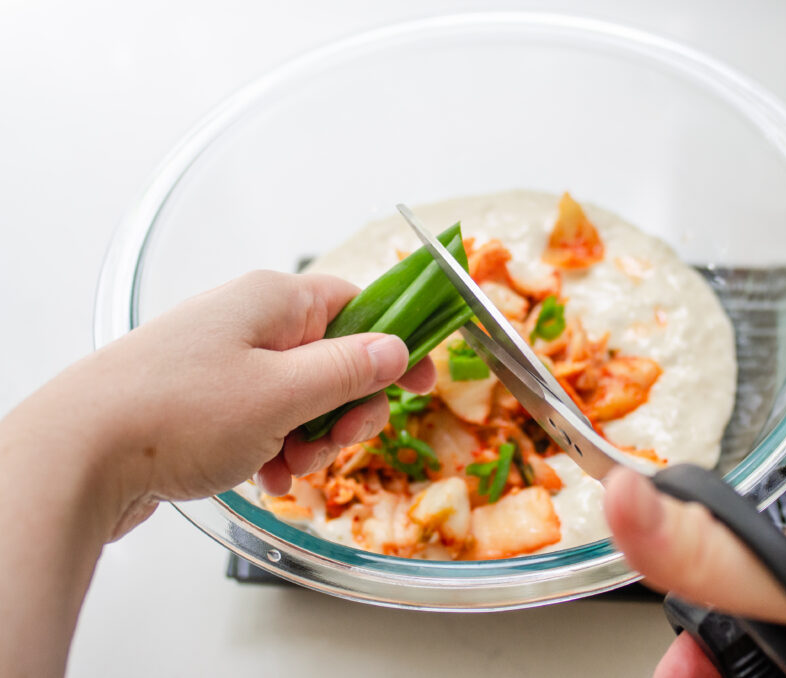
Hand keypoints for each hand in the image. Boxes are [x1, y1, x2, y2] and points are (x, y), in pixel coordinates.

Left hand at [2, 270, 434, 539]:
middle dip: (345, 408)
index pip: (358, 305)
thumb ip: (348, 370)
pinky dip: (276, 448)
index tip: (419, 383)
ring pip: (302, 396)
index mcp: (275, 300)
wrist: (78, 454)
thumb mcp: (282, 394)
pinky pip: (266, 418)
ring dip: (311, 437)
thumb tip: (397, 348)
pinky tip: (262, 476)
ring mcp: (227, 361)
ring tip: (286, 466)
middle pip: (334, 358)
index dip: (394, 344)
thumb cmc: (180, 412)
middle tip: (334, 442)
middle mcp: (252, 322)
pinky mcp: (207, 398)